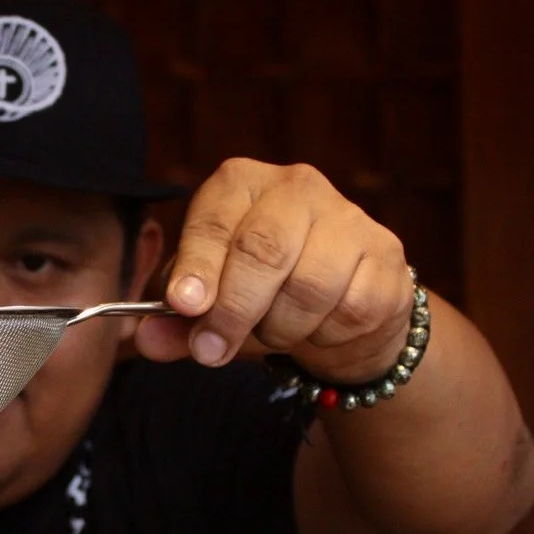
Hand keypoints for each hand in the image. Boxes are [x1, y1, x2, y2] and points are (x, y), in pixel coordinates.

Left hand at [136, 160, 412, 384]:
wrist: (341, 309)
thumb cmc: (262, 295)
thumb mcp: (210, 306)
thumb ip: (175, 324)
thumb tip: (147, 340)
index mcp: (241, 184)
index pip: (215, 219)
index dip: (197, 266)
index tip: (185, 305)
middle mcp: (297, 186)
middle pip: (263, 250)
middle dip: (232, 310)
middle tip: (211, 350)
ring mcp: (348, 217)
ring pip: (309, 286)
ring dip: (280, 328)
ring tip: (272, 333)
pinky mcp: (386, 256)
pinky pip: (351, 309)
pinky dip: (325, 335)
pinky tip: (318, 329)